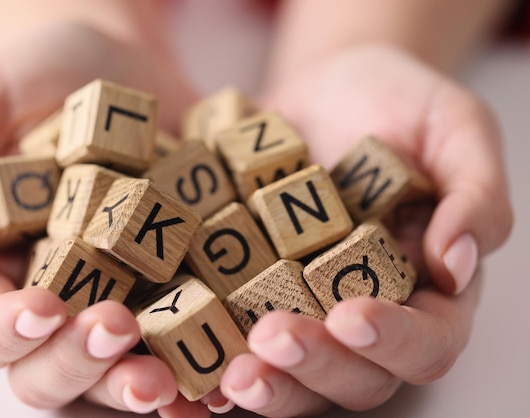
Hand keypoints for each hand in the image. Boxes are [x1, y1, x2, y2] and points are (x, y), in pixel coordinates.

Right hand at [0, 21, 208, 415]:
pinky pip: (184, 338)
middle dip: (80, 363)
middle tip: (117, 331)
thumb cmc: (36, 79)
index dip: (7, 330)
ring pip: (115, 371)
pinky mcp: (175, 284)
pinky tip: (219, 367)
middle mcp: (56, 297)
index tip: (44, 308)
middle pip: (49, 370)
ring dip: (137, 384)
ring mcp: (118, 296)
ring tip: (169, 379)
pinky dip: (198, 361)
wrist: (120, 68)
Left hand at [217, 44, 512, 416]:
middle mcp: (365, 313)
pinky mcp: (253, 292)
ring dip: (264, 382)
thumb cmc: (400, 104)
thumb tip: (457, 262)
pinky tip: (185, 356)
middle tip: (274, 340)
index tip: (352, 316)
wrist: (326, 89)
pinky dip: (213, 355)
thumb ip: (474, 192)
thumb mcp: (454, 128)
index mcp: (427, 288)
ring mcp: (305, 308)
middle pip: (354, 376)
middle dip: (314, 365)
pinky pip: (236, 338)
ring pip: (293, 375)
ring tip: (229, 371)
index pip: (427, 342)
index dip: (394, 341)